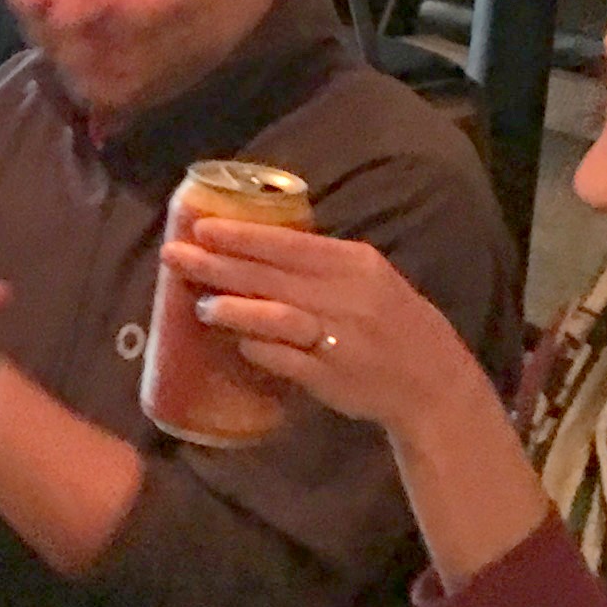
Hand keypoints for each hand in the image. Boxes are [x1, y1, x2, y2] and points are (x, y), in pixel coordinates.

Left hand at [163, 217, 482, 434]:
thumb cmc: (391, 321)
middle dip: (219, 264)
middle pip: (273, 276)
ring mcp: (339, 338)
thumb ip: (318, 265)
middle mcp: (348, 297)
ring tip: (200, 304)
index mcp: (356, 264)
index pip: (290, 243)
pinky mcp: (331, 377)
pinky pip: (286, 360)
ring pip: (279, 317)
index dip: (243, 236)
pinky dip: (259, 348)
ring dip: (236, 309)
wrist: (431, 380)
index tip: (202, 226)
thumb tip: (252, 248)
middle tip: (174, 255)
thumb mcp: (368, 279)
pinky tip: (236, 342)